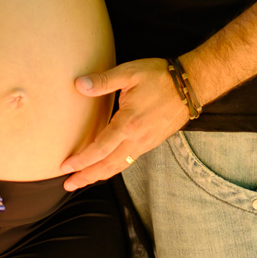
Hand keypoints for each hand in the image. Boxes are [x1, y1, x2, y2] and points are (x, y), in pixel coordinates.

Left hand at [61, 58, 188, 189]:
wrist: (191, 85)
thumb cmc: (160, 77)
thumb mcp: (129, 72)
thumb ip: (103, 81)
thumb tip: (79, 85)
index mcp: (128, 123)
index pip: (99, 149)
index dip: (81, 160)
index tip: (65, 166)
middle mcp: (137, 139)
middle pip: (107, 165)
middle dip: (86, 176)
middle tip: (69, 185)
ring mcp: (146, 143)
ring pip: (119, 166)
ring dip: (99, 175)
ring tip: (84, 180)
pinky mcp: (152, 142)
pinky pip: (129, 160)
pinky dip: (114, 168)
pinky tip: (107, 167)